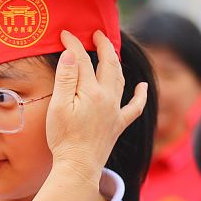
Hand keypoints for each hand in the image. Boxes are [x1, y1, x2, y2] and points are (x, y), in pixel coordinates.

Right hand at [45, 30, 147, 180]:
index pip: (82, 59)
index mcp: (91, 91)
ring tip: (111, 51)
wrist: (78, 166)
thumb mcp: (58, 106)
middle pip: (108, 63)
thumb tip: (72, 53)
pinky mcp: (118, 124)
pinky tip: (142, 86)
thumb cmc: (64, 138)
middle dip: (103, 45)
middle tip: (96, 33)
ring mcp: (115, 111)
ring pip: (121, 79)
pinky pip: (134, 107)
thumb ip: (66, 78)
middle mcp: (107, 97)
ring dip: (117, 62)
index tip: (65, 33)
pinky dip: (140, 95)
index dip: (74, 44)